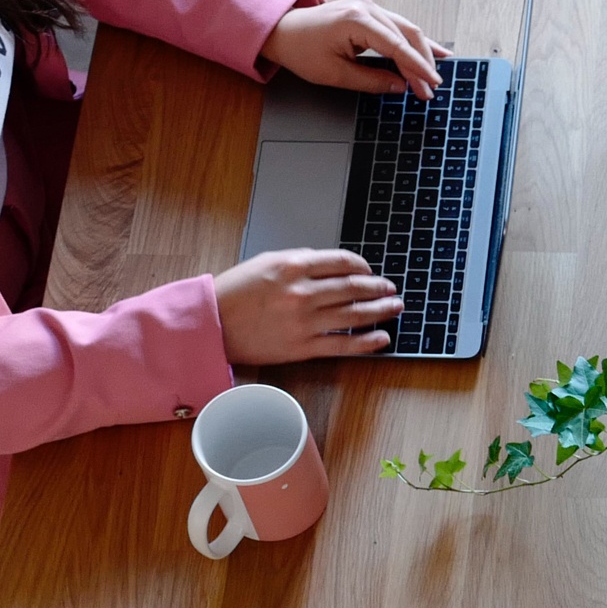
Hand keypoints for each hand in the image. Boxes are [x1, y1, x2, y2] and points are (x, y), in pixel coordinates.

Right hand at [213, 248, 403, 363]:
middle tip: (391, 289)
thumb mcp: (266, 262)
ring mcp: (304, 322)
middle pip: (354, 288)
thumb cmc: (235, 292)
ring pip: (353, 315)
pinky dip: (366, 342)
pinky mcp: (302, 347)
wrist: (211, 325)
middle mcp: (302, 292)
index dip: (363, 266)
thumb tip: (332, 265)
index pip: (342, 262)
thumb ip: (300, 260)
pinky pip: (342, 344)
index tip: (370, 271)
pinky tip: (382, 338)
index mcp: (293, 266)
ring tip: (395, 307)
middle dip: (378, 288)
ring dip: (380, 311)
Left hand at [264, 0, 445, 98]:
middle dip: (422, 63)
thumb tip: (400, 86)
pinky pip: (396, 26)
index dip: (417, 68)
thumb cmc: (301, 51)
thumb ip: (371, 81)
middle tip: (431, 89)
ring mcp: (368, 5)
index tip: (431, 86)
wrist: (282, 31)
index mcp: (356, 20)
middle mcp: (366, 7)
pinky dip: (412, 41)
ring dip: (421, 52)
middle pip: (407, 34)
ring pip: (406, 28)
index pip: (397, 46)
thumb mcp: (334, 74)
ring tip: (437, 71)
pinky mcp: (368, 9)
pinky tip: (432, 49)